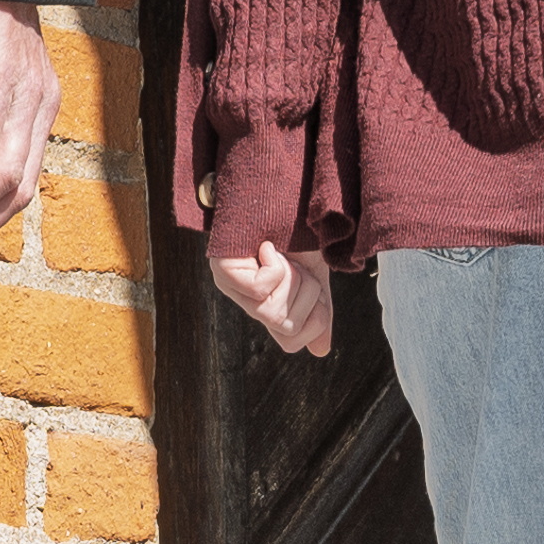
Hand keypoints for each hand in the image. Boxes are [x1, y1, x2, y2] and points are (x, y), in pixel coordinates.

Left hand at [210, 239, 332, 356]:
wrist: (284, 191)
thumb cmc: (298, 231)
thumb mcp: (316, 274)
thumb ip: (319, 311)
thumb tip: (321, 352)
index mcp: (268, 305)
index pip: (292, 342)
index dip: (314, 320)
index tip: (314, 285)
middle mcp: (246, 301)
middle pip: (287, 328)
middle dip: (306, 294)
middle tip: (298, 265)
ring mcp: (231, 286)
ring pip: (274, 312)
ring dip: (293, 278)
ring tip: (283, 253)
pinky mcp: (222, 270)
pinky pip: (260, 289)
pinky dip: (275, 266)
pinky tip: (267, 246)